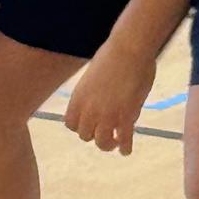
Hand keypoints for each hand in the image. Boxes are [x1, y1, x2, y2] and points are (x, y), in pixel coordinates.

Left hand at [63, 41, 155, 155]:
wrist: (129, 49)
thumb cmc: (112, 55)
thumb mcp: (93, 76)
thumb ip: (93, 94)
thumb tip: (100, 102)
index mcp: (78, 98)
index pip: (70, 124)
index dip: (80, 126)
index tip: (89, 124)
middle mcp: (89, 110)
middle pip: (85, 135)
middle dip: (94, 135)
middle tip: (104, 132)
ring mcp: (107, 115)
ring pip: (102, 142)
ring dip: (108, 145)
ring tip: (115, 142)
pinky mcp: (126, 117)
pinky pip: (124, 141)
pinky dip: (125, 148)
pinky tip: (126, 149)